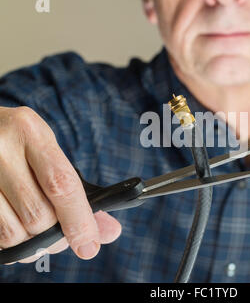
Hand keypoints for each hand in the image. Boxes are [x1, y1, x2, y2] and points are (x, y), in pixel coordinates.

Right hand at [0, 106, 121, 262]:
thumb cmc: (19, 144)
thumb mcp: (49, 152)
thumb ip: (78, 192)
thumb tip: (111, 232)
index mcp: (31, 131)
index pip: (61, 185)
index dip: (78, 221)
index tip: (89, 246)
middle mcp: (0, 148)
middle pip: (38, 215)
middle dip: (54, 235)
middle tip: (57, 234)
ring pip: (12, 232)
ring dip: (29, 243)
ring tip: (33, 230)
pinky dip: (9, 242)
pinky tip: (15, 227)